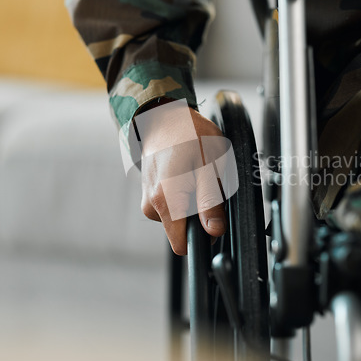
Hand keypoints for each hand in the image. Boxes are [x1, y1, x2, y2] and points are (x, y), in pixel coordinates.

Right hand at [139, 101, 227, 254]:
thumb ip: (210, 201)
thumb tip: (213, 231)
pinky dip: (183, 194)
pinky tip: (186, 173)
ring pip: (178, 217)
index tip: (212, 219)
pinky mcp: (149, 194)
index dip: (203, 236)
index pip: (182, 244)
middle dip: (199, 214)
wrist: (163, 116)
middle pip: (182, 230)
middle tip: (207, 183)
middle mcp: (151, 204)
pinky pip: (171, 206)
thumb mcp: (210, 164)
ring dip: (192, 201)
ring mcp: (148, 200)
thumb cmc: (188, 134)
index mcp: (166, 199)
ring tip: (196, 173)